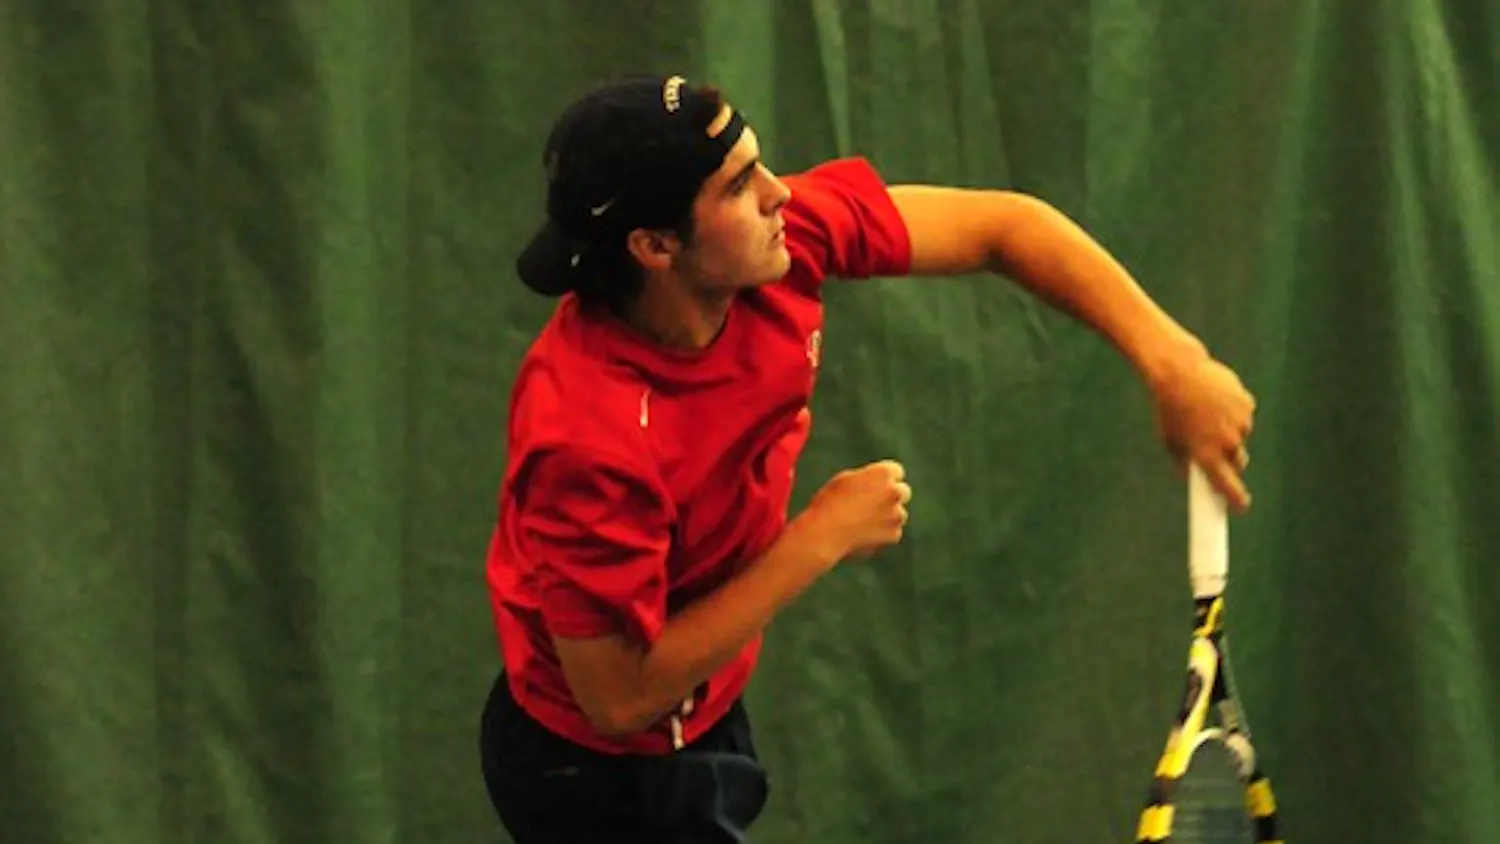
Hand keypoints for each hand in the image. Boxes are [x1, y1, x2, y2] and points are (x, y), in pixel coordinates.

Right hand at [799, 460, 912, 559]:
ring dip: (886, 516)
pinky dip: (881, 533)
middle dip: (891, 496)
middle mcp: (895, 492)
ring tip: (861, 522)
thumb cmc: (829, 503)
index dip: (884, 479)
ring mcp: (897, 515)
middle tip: (872, 504)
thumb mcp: (846, 480)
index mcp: (883, 473)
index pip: (896, 471)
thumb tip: (878, 485)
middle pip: (902, 491)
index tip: (876, 485)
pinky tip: (862, 534)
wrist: (825, 534)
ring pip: (897, 514)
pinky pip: (892, 532)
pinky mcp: (894, 535)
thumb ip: (868, 479)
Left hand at [1149, 350, 1256, 511]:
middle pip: (1239, 461)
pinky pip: (1244, 414)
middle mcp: (1227, 442)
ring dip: (1230, 430)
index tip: (1241, 506)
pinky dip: (1235, 410)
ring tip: (1209, 413)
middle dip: (1231, 459)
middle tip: (1218, 448)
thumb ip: (1181, 463)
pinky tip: (1218, 399)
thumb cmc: (1169, 410)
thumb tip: (1190, 478)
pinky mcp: (1247, 405)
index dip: (1236, 498)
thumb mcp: (1169, 440)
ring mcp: (1239, 423)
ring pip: (1240, 435)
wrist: (1179, 375)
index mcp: (1206, 455)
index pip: (1228, 486)